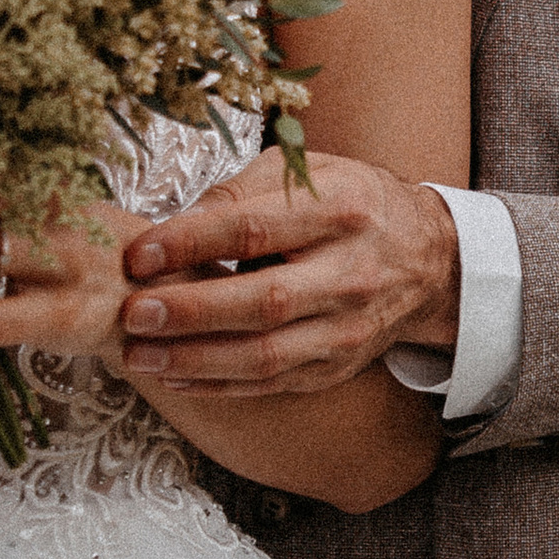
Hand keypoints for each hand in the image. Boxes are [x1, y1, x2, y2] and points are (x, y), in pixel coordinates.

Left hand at [117, 150, 459, 395]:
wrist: (426, 259)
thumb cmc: (353, 206)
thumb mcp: (308, 173)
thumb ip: (241, 192)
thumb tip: (173, 227)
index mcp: (341, 211)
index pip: (258, 229)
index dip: (193, 243)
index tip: (140, 253)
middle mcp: (350, 273)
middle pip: (264, 301)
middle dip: (190, 311)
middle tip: (132, 313)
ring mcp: (346, 328)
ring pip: (266, 355)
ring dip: (194, 359)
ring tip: (138, 354)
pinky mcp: (336, 366)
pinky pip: (270, 383)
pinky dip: (216, 385)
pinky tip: (172, 375)